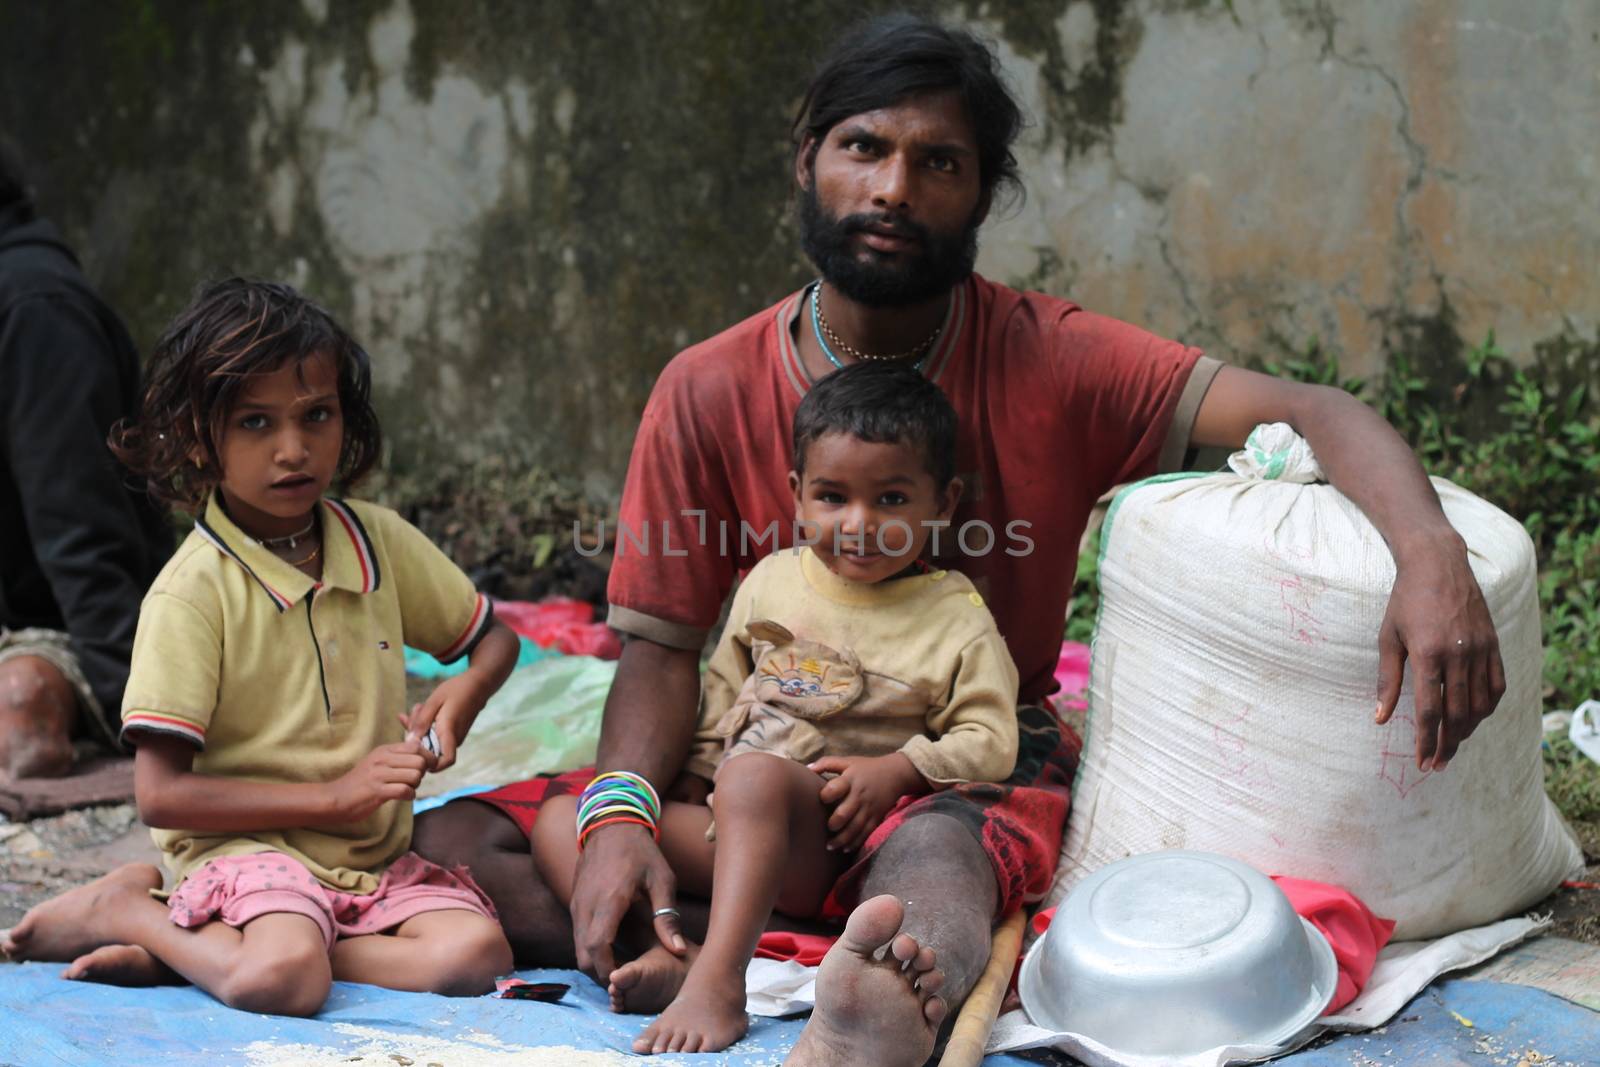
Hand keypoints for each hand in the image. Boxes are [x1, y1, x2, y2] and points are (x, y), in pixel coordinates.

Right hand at [330, 741, 426, 820]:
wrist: (336, 798)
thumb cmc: (361, 781)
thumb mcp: (378, 761)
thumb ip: (398, 753)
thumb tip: (419, 742)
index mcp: (384, 750)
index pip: (416, 746)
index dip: (427, 757)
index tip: (425, 767)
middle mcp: (382, 759)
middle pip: (419, 761)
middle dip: (422, 773)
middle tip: (413, 780)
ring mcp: (379, 775)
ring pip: (415, 776)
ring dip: (415, 785)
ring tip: (406, 788)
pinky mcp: (377, 791)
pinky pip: (405, 790)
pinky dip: (409, 795)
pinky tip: (403, 797)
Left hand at [399, 673, 491, 771]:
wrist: (477, 684)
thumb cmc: (457, 690)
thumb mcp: (435, 700)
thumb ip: (421, 721)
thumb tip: (409, 741)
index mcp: (450, 732)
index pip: (445, 761)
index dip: (429, 763)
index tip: (413, 749)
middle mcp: (453, 739)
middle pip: (430, 750)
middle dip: (416, 735)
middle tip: (414, 712)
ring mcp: (453, 736)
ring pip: (430, 740)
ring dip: (419, 726)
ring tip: (419, 706)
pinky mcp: (452, 732)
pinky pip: (434, 734)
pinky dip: (425, 724)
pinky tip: (420, 709)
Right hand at [569, 821, 684, 981]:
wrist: (611, 824)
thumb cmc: (641, 851)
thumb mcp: (662, 879)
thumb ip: (667, 916)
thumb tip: (678, 950)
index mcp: (610, 899)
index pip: (597, 945)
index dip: (608, 970)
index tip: (625, 980)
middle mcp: (587, 904)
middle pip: (583, 955)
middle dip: (600, 973)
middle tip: (625, 979)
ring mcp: (577, 903)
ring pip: (577, 947)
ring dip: (594, 962)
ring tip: (621, 966)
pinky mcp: (574, 902)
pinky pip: (577, 934)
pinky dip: (589, 948)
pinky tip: (612, 947)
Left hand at [809, 753, 927, 852]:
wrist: (896, 774)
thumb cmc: (867, 768)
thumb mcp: (848, 761)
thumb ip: (827, 763)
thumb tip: (807, 768)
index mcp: (851, 779)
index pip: (837, 787)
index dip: (827, 795)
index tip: (821, 799)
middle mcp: (860, 795)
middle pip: (845, 813)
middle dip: (834, 824)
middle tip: (827, 827)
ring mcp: (869, 808)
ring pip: (855, 828)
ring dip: (841, 839)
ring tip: (829, 846)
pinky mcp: (876, 817)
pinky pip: (866, 833)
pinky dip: (855, 843)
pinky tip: (845, 849)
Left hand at [1375, 547, 1505, 770]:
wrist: (1438, 565)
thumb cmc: (1404, 601)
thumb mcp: (1388, 638)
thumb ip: (1386, 680)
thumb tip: (1379, 718)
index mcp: (1428, 654)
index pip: (1430, 711)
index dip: (1427, 741)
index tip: (1422, 762)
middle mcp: (1459, 655)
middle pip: (1457, 714)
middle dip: (1447, 745)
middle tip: (1437, 765)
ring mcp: (1480, 649)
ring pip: (1480, 704)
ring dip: (1467, 731)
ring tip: (1452, 745)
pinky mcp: (1494, 644)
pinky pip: (1497, 686)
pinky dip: (1488, 707)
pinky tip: (1475, 719)